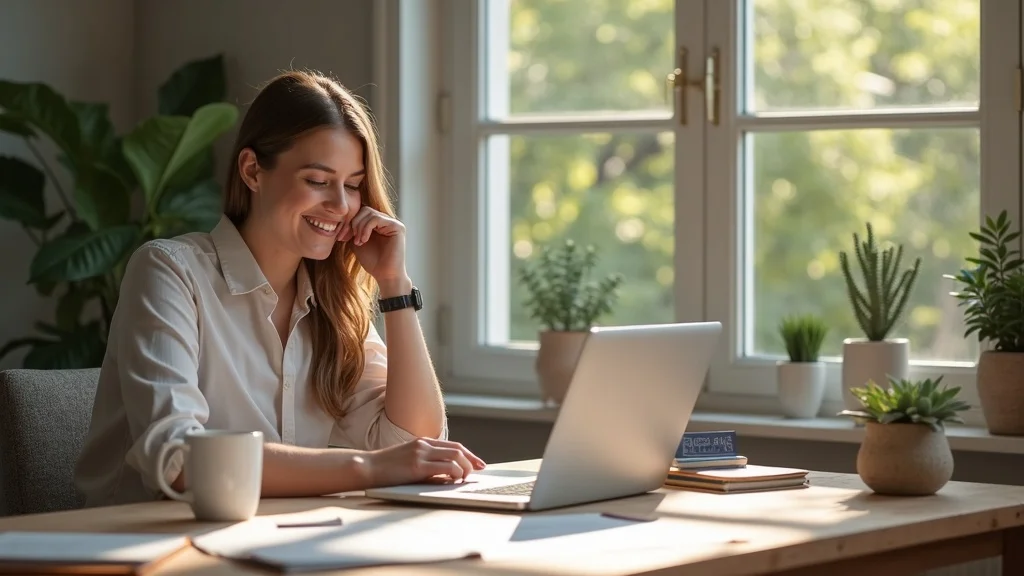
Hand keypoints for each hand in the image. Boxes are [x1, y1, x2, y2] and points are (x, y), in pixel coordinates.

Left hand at [339, 206, 406, 282]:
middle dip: (353, 223)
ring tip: (358, 241)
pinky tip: (364, 240)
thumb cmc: (372, 262)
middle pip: (364, 210)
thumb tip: (342, 217)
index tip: (341, 236)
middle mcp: (387, 221)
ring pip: (369, 213)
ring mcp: (392, 223)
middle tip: (349, 238)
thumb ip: (353, 229)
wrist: (385, 275)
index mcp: (378, 224)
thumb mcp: (357, 242)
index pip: (361, 213)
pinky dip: (366, 228)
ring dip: (359, 227)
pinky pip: (376, 218)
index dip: (349, 222)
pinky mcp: (397, 226)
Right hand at [364, 438, 486, 486]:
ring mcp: (421, 454)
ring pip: (455, 456)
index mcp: (423, 442)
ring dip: (465, 467)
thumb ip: (427, 465)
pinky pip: (445, 467)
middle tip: (479, 470)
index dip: (469, 454)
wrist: (367, 467)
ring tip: (464, 478)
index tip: (478, 463)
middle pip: (457, 449)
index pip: (453, 446)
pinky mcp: (417, 466)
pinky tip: (454, 480)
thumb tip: (447, 476)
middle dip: (472, 460)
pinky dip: (455, 473)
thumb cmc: (387, 468)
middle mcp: (424, 444)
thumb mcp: (410, 461)